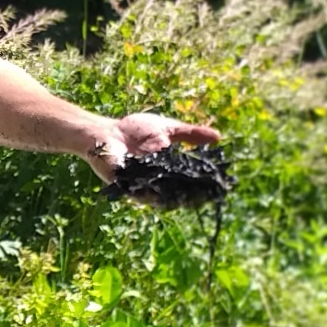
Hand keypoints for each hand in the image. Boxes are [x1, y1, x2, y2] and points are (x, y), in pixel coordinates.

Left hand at [82, 111, 221, 184]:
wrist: (106, 132)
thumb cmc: (135, 131)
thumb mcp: (168, 129)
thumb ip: (190, 134)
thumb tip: (219, 137)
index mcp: (169, 172)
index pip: (190, 183)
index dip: (204, 186)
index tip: (220, 184)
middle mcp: (158, 184)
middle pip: (179, 194)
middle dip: (193, 194)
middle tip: (208, 192)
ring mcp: (143, 188)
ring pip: (163, 197)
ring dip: (176, 194)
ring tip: (191, 193)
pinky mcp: (127, 188)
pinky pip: (142, 194)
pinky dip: (154, 192)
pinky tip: (164, 188)